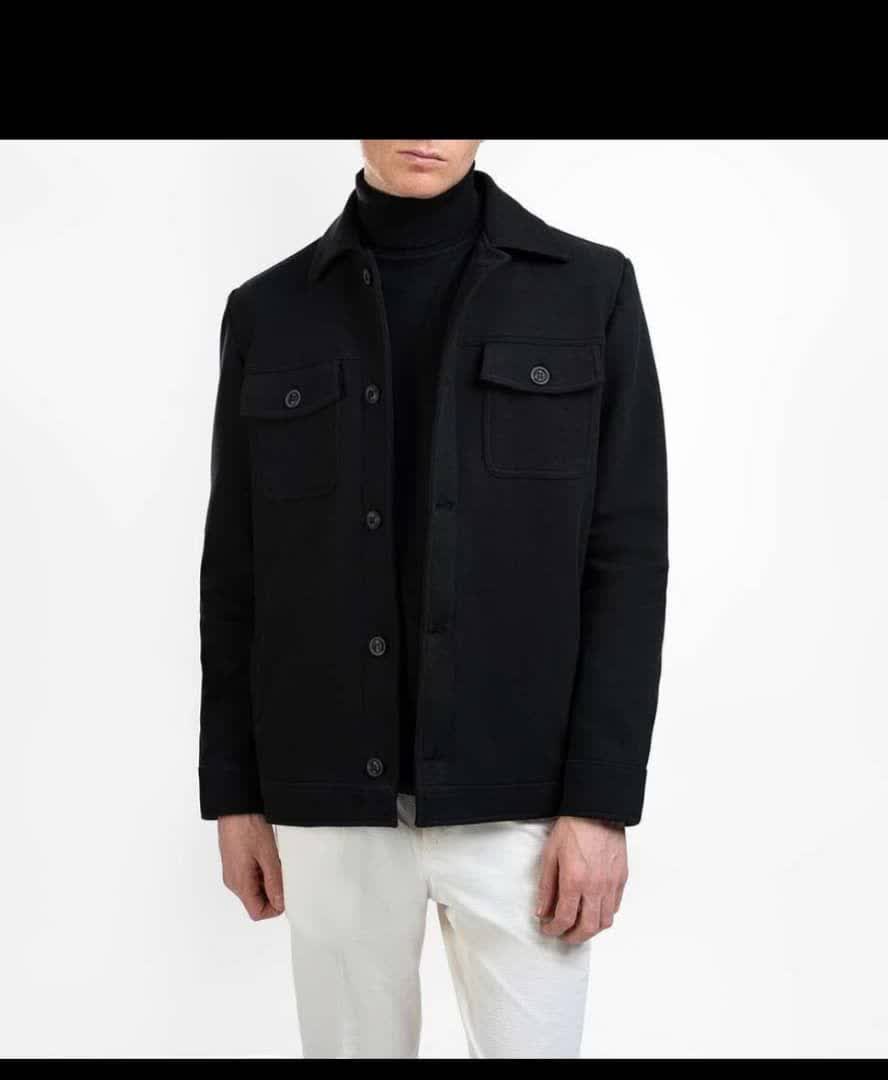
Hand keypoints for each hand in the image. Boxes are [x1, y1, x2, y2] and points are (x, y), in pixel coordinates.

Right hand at [217, 813, 284, 920]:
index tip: (286, 894)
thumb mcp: (268, 855)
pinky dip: (261, 872)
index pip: (257, 912)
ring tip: (274, 861)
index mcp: (240, 883)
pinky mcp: (234, 863)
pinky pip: (249, 877)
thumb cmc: (247, 826)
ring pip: (253, 889)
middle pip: (256, 902)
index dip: (275, 908)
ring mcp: (232, 872)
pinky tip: (267, 856)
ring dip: (268, 881)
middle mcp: (233, 881)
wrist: (235, 806)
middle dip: (272, 893)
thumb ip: (274, 881)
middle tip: (283, 873)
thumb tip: (280, 902)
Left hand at [536, 816, 627, 942]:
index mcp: (574, 881)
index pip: (564, 918)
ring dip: (590, 929)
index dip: (553, 929)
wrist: (596, 810)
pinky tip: (593, 910)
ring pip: (605, 922)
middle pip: (587, 928)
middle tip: (562, 935)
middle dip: (572, 937)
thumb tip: (542, 911)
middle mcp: (595, 887)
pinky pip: (615, 906)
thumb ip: (546, 887)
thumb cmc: (573, 828)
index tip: (547, 929)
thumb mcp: (550, 855)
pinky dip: (604, 914)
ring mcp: (611, 884)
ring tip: (578, 926)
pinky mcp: (621, 878)